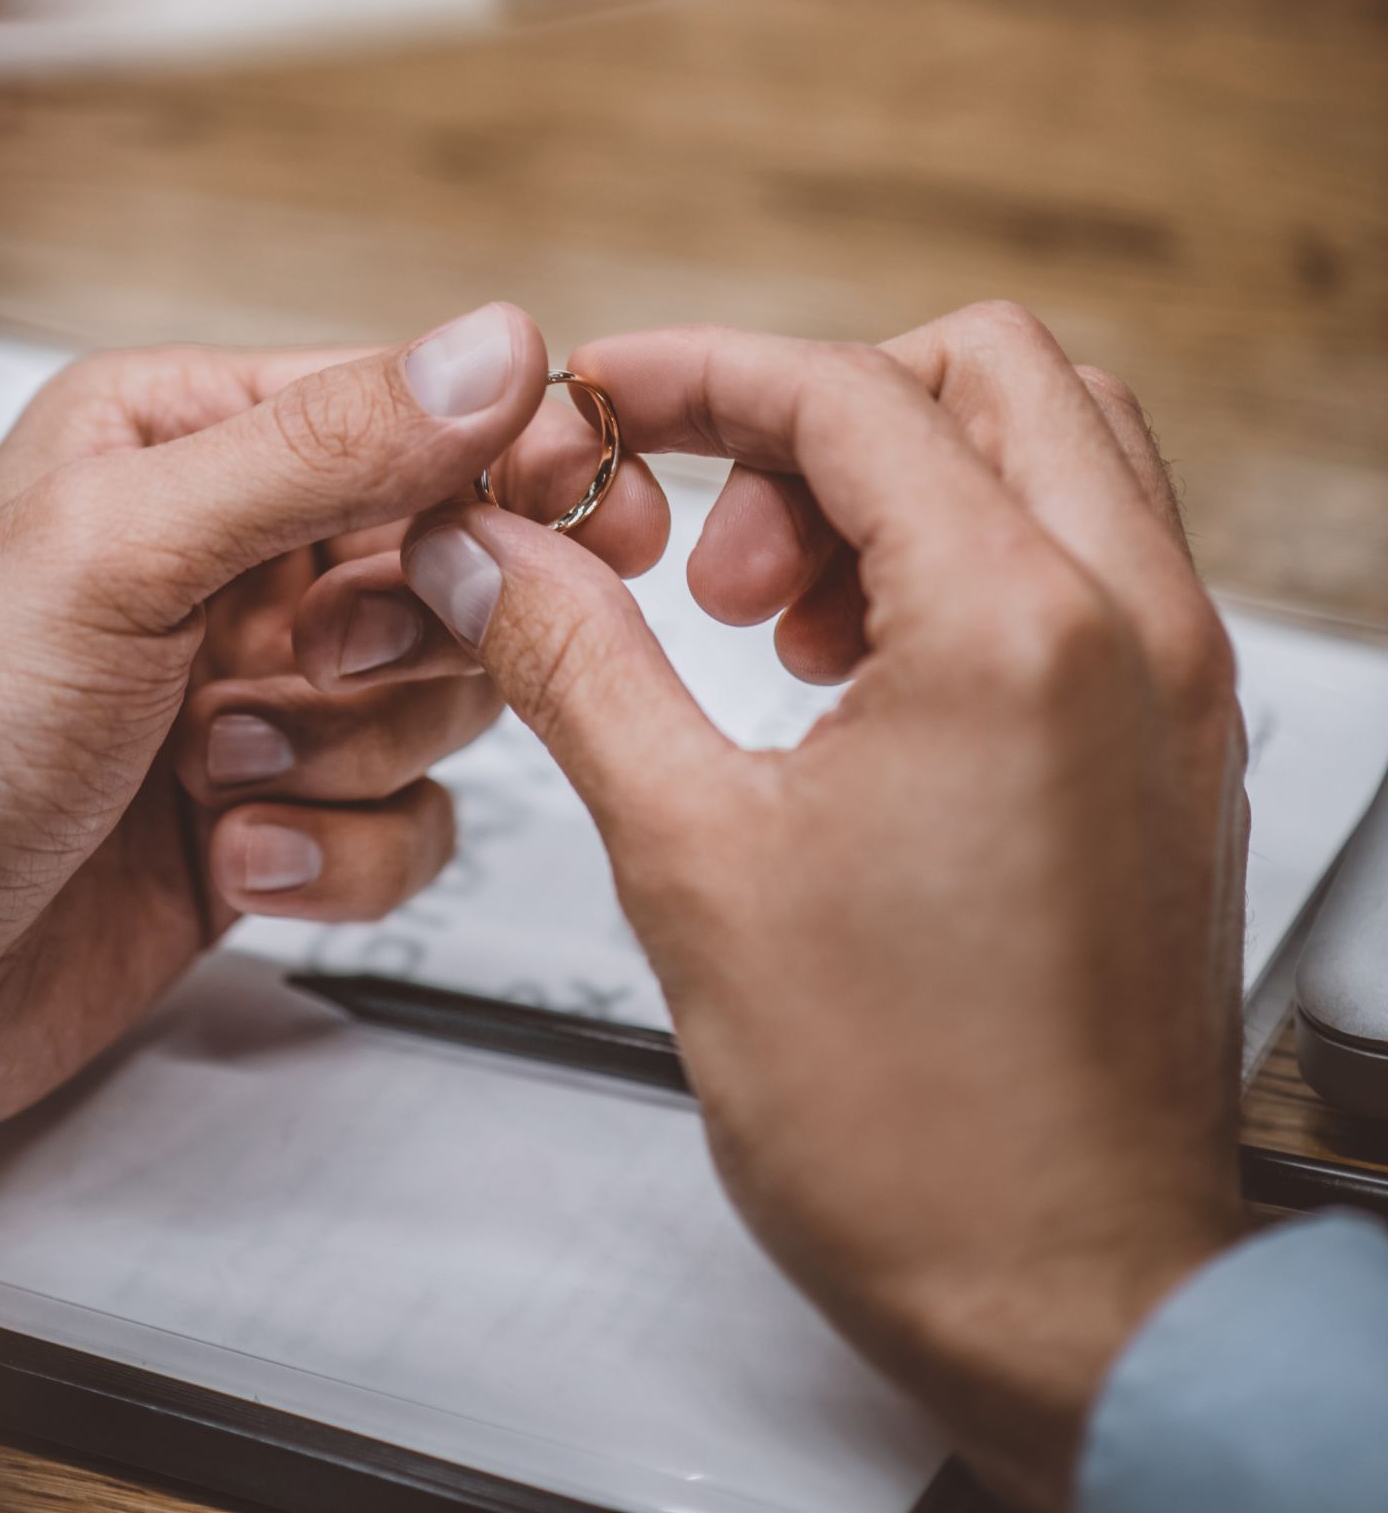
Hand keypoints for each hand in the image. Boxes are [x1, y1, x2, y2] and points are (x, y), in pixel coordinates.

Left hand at [0, 305, 669, 1160]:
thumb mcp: (114, 555)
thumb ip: (317, 448)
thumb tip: (490, 347)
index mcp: (174, 435)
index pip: (405, 407)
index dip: (504, 463)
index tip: (591, 511)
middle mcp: (223, 552)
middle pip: (452, 561)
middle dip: (399, 635)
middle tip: (315, 663)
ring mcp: (250, 690)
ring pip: (443, 698)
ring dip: (347, 750)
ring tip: (215, 767)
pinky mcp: (269, 819)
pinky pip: (409, 823)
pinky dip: (337, 851)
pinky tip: (226, 852)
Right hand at [376, 304, 1246, 1512]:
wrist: (1073, 1299)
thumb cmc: (916, 1127)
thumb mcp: (692, 857)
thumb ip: (577, 662)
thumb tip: (490, 554)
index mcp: (1021, 627)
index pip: (849, 392)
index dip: (699, 376)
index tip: (609, 402)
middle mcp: (1136, 626)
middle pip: (984, 371)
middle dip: (818, 414)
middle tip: (716, 542)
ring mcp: (1178, 686)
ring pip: (1056, 449)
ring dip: (904, 478)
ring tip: (783, 618)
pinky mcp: (1180, 748)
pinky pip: (1092, 559)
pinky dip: (972, 555)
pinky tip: (861, 681)